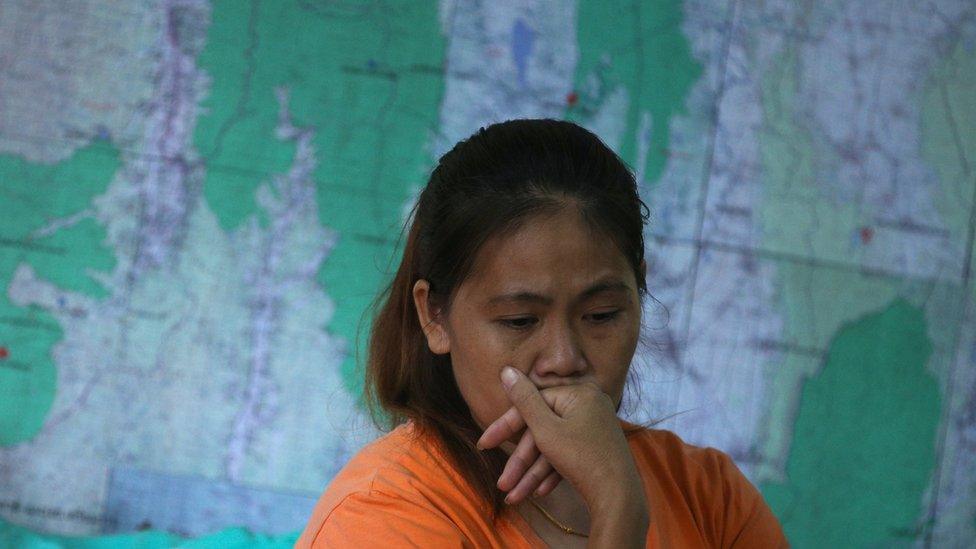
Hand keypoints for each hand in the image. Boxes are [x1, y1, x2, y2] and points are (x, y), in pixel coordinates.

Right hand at [477, 367, 646, 512]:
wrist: (620, 497)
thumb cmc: (582, 458)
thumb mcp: (546, 429)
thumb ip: (524, 400)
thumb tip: (507, 371)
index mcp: (577, 393)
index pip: (532, 404)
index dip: (506, 427)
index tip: (484, 444)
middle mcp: (588, 405)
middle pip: (542, 429)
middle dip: (521, 461)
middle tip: (502, 482)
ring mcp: (593, 427)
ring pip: (553, 446)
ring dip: (532, 473)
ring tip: (513, 496)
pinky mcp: (596, 447)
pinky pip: (568, 454)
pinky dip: (552, 472)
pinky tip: (539, 493)